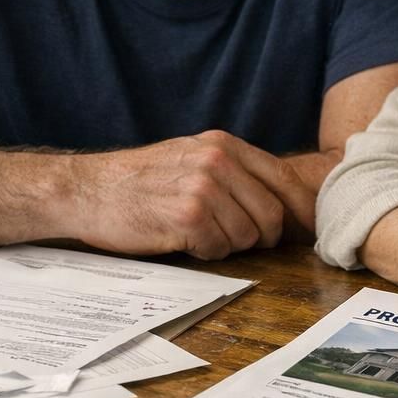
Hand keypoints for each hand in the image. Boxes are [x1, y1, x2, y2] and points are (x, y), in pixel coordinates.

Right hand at [73, 130, 314, 259]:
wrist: (87, 190)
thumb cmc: (139, 180)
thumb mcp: (190, 156)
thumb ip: (232, 170)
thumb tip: (279, 199)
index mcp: (224, 144)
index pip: (283, 177)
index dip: (301, 208)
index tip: (310, 227)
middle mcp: (218, 161)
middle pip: (272, 213)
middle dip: (264, 236)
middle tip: (245, 243)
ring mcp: (204, 188)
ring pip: (248, 236)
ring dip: (229, 245)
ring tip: (200, 234)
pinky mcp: (188, 217)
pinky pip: (220, 249)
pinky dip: (206, 253)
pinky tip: (184, 241)